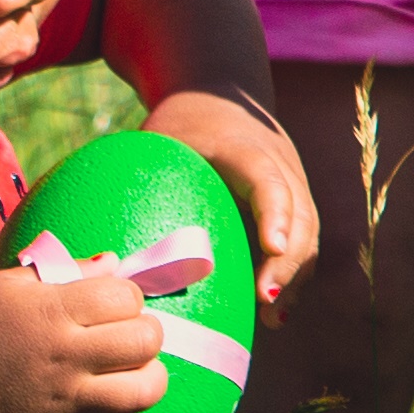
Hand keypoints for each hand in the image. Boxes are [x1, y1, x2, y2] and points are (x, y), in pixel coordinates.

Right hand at [0, 265, 165, 412]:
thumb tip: (115, 263)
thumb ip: (66, 269)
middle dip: (147, 333)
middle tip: (129, 334)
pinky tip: (109, 400)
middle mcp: (65, 357)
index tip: (113, 303)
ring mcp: (65, 401)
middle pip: (145, 341)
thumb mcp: (9, 283)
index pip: (126, 296)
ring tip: (132, 370)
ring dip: (149, 376)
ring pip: (144, 391)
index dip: (128, 296)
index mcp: (52, 311)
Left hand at [144, 90, 320, 315]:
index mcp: (244, 146)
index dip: (274, 213)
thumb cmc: (179, 126)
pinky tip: (274, 310)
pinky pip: (303, 239)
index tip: (271, 248)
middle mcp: (279, 162)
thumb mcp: (156, 141)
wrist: (218, 94)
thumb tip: (107, 246)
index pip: (267, 179)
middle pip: (299, 213)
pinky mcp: (295, 200)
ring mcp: (293, 180)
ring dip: (294, 277)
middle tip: (266, 302)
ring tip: (272, 318)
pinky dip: (293, 275)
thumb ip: (139, 180)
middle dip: (288, 261)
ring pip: (307, 231)